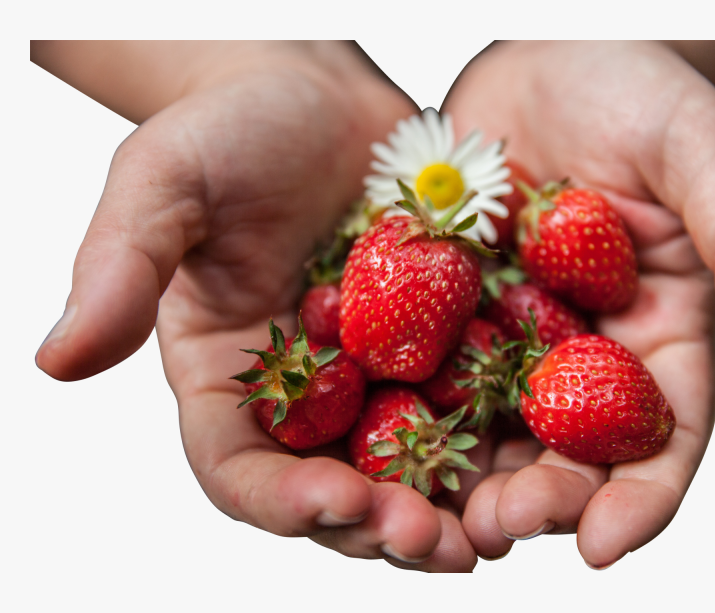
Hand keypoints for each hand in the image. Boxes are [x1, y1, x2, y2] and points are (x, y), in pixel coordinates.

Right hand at [34, 42, 476, 571]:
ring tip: (496, 532)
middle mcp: (302, 396)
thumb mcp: (163, 183)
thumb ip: (119, 268)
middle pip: (335, 488)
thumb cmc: (232, 129)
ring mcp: (374, 376)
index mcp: (227, 380)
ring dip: (451, 508)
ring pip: (409, 466)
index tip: (338, 502)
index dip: (284, 502)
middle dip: (382, 525)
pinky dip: (496, 440)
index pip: (242, 470)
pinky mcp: (436, 347)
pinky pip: (468, 405)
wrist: (319, 95)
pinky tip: (536, 456)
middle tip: (436, 545)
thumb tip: (55, 359)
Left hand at [441, 41, 714, 566]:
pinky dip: (411, 408)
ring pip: (494, 425)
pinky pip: (429, 366)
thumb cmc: (636, 87)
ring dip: (468, 475)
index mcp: (659, 330)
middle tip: (500, 527)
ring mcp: (515, 331)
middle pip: (571, 448)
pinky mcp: (452, 305)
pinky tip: (376, 438)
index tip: (603, 545)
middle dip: (542, 497)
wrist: (547, 46)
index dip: (641, 498)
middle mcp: (587, 346)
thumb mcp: (699, 152)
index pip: (663, 434)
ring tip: (434, 512)